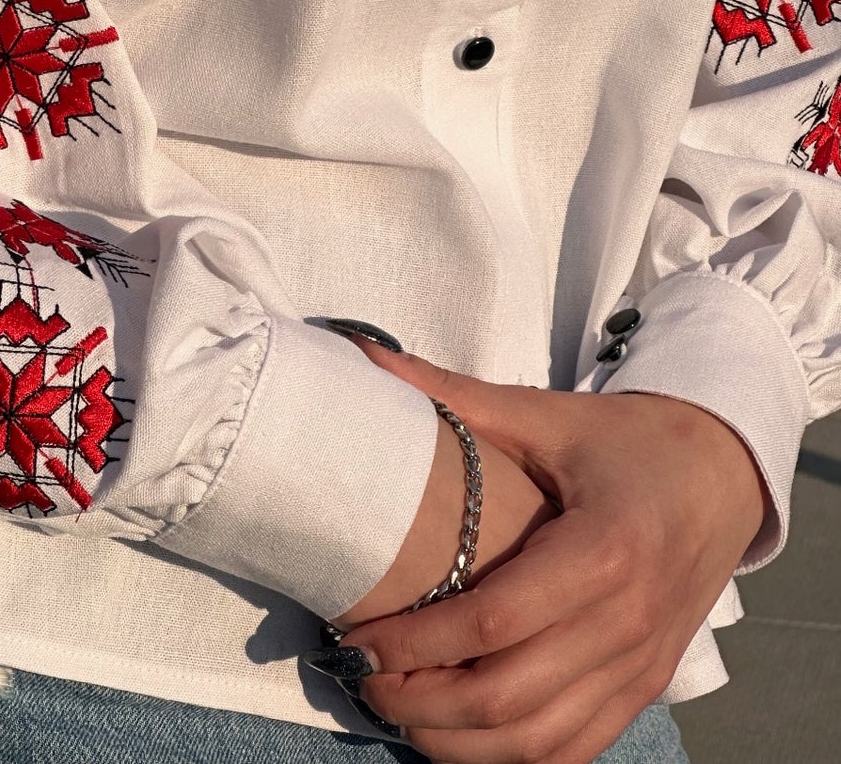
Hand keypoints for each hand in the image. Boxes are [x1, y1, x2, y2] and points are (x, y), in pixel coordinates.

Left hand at [332, 346, 767, 763]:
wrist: (723, 474)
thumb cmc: (627, 441)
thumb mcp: (545, 414)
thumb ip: (453, 395)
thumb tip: (364, 356)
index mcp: (602, 549)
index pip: (493, 622)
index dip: (416, 643)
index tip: (357, 637)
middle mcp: (626, 621)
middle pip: (508, 697)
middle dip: (421, 702)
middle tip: (361, 679)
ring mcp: (639, 665)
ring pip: (537, 740)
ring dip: (458, 742)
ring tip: (397, 710)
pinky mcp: (644, 687)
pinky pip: (574, 748)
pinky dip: (512, 754)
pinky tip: (460, 734)